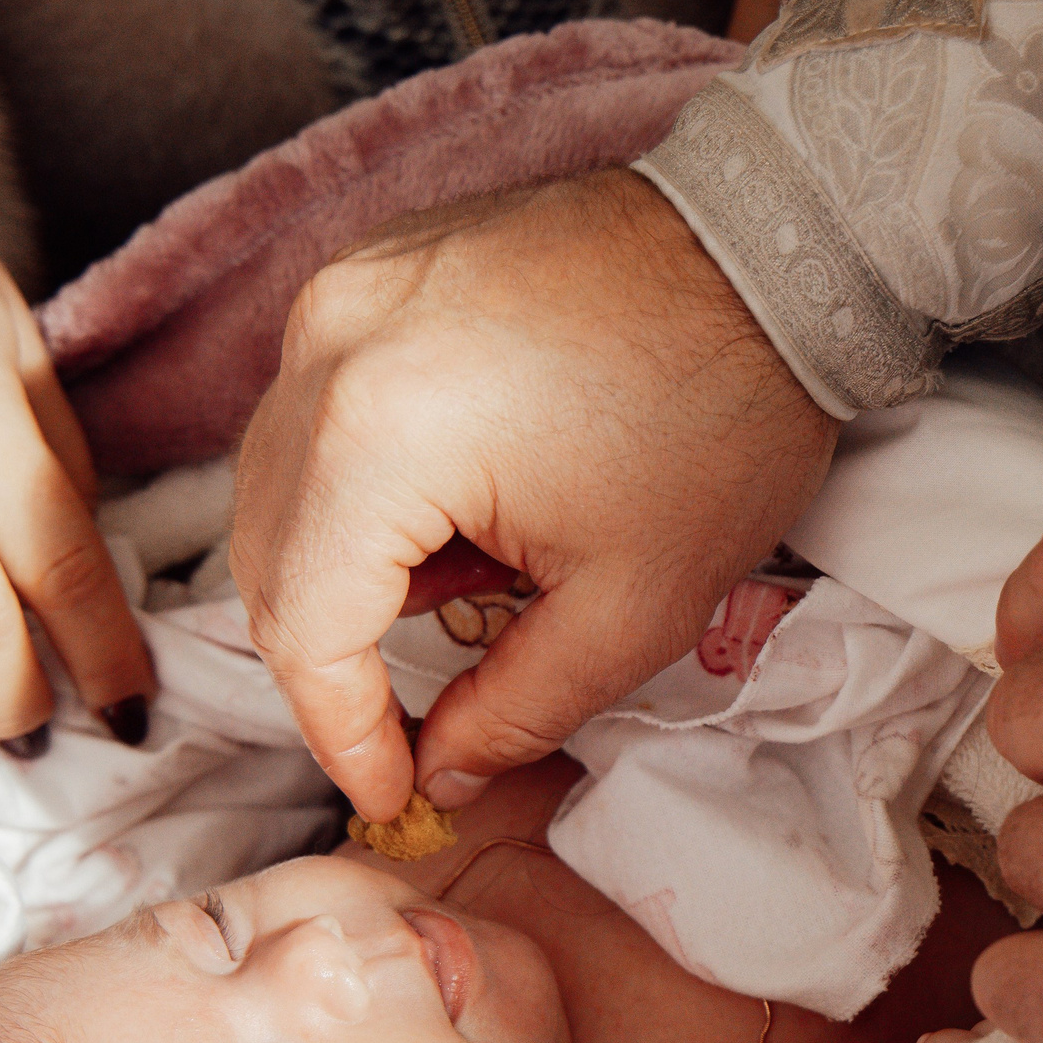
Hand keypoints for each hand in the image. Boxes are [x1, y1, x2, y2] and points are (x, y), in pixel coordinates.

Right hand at [231, 169, 836, 820]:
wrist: (776, 252)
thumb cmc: (723, 417)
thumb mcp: (632, 609)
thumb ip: (515, 711)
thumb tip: (442, 769)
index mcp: (377, 434)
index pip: (302, 625)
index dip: (339, 733)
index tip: (391, 790)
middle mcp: (327, 347)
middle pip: (267, 555)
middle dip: (337, 657)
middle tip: (422, 722)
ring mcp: (340, 295)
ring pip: (280, 485)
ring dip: (352, 568)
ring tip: (482, 578)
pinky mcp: (371, 271)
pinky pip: (318, 410)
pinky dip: (366, 485)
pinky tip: (471, 503)